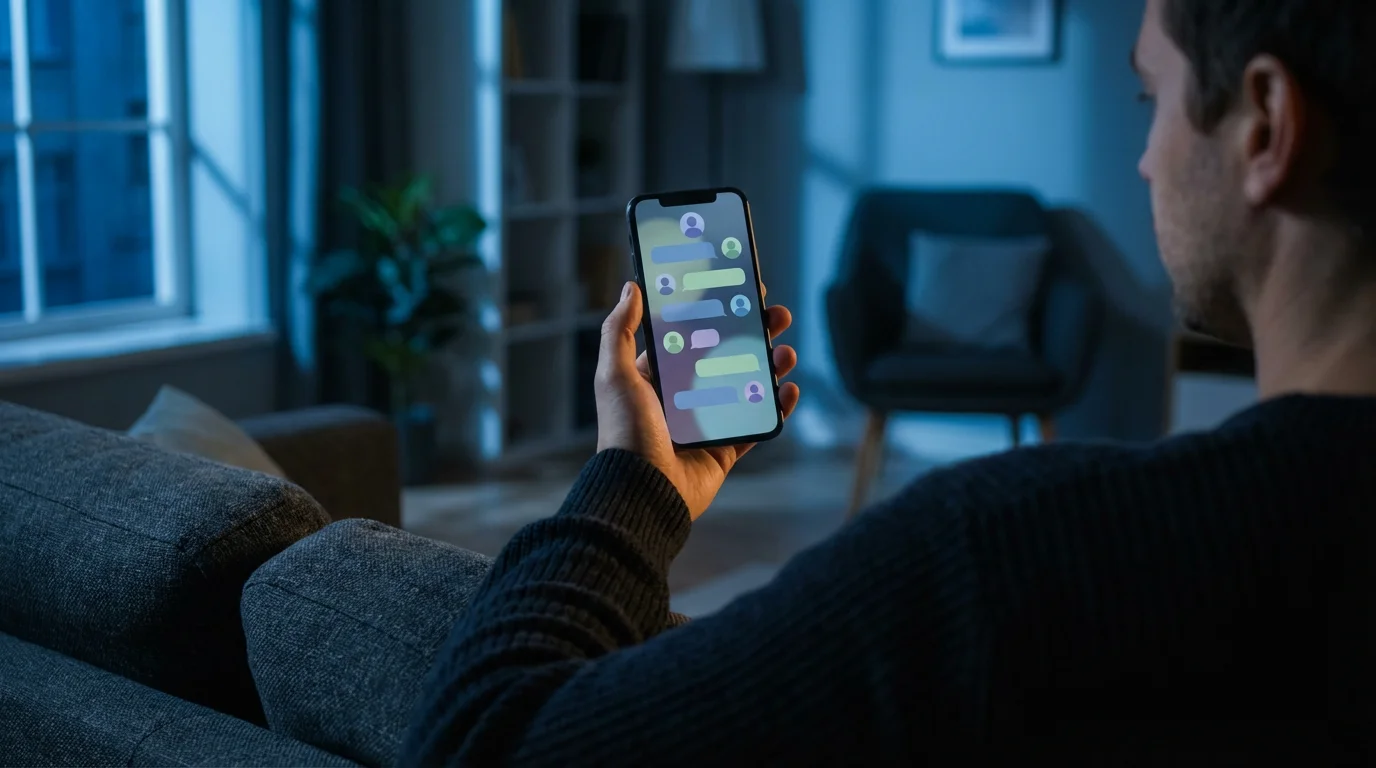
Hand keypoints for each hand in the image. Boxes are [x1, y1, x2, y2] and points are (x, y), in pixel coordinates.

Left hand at [596, 281, 799, 519]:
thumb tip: (631, 287)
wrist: (641, 491)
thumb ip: (620, 330)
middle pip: (726, 355)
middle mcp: (683, 396)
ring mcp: (707, 423)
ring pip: (747, 385)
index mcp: (657, 376)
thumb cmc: (625, 432)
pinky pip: (757, 424)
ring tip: (787, 352)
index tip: (741, 290)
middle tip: (777, 316)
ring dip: (771, 366)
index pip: (692, 335)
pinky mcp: (724, 450)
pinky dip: (777, 407)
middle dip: (753, 334)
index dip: (717, 311)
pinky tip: (789, 389)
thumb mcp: (615, 375)